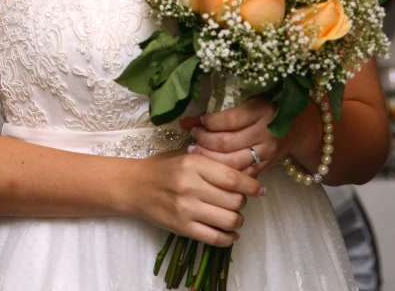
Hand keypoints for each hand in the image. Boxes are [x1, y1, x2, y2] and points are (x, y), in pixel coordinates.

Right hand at [130, 149, 264, 246]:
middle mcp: (190, 186)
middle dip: (243, 202)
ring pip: (228, 220)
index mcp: (193, 164)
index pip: (232, 178)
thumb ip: (212, 162)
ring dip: (238, 220)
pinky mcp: (182, 228)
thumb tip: (244, 172)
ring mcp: (186, 209)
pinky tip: (230, 233)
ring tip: (235, 216)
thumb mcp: (187, 155)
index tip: (259, 189)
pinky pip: (214, 238)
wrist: (134, 186)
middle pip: (233, 199)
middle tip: (240, 200)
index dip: (251, 185)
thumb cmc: (163, 167)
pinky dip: (228, 238)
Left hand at [179, 98, 283, 177]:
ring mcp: (266, 152)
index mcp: (260, 111)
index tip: (198, 122)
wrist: (295, 126)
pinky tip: (211, 169)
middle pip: (228, 143)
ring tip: (196, 153)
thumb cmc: (265, 109)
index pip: (230, 120)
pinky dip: (223, 174)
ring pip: (233, 162)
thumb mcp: (246, 104)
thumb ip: (218, 112)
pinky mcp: (266, 167)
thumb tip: (184, 121)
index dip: (210, 122)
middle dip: (205, 142)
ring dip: (210, 159)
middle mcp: (265, 132)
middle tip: (192, 140)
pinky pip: (241, 175)